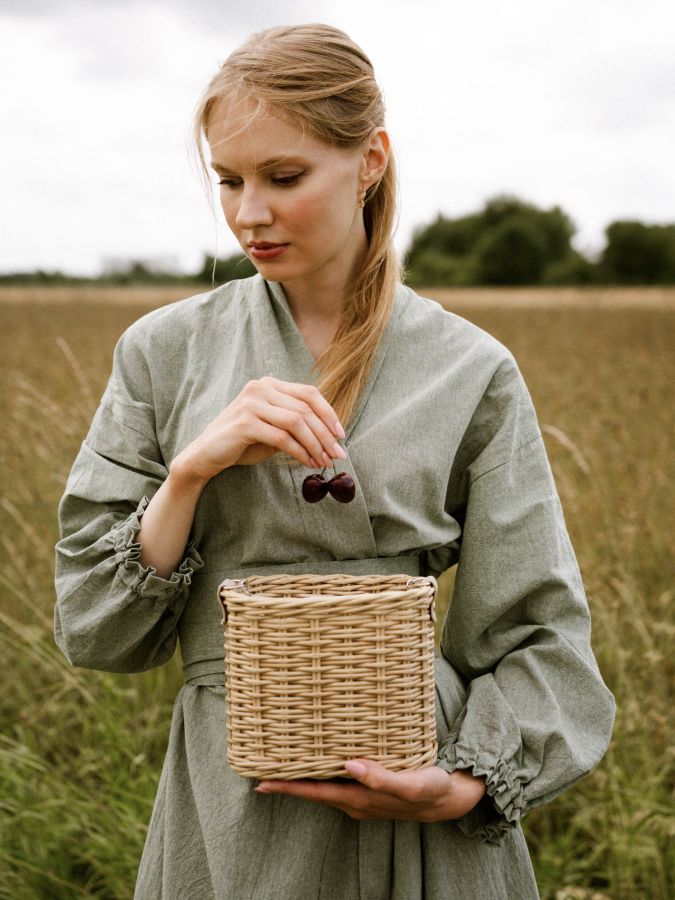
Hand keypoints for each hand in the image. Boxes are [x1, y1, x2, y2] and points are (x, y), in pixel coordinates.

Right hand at [172, 376, 346, 481]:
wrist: (206, 455)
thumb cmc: (242, 443)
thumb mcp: (273, 428)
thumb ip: (296, 425)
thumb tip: (330, 436)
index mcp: (269, 384)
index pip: (309, 393)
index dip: (328, 413)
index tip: (340, 435)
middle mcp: (260, 388)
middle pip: (305, 408)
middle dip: (325, 433)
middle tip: (338, 454)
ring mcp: (251, 404)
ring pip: (297, 422)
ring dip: (316, 444)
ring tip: (325, 461)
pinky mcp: (245, 423)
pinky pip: (282, 438)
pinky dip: (300, 452)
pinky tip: (308, 463)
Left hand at [254, 759, 486, 822]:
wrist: (453, 798)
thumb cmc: (433, 790)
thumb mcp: (411, 784)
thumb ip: (381, 778)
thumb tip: (350, 765)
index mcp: (360, 799)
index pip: (315, 792)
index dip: (288, 787)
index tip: (260, 781)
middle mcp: (356, 799)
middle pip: (314, 789)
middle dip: (288, 780)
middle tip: (262, 765)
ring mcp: (363, 795)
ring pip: (326, 784)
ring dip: (305, 775)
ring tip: (283, 760)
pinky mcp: (372, 787)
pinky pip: (340, 779)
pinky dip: (325, 769)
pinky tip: (323, 758)